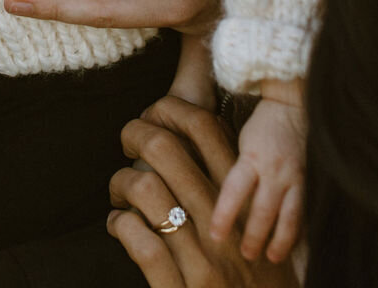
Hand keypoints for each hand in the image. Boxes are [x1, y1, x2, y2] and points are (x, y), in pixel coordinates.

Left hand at [108, 96, 298, 287]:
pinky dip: (119, 225)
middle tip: (127, 137)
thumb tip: (197, 145)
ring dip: (121, 182)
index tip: (154, 112)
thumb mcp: (260, 234)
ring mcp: (202, 260)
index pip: (208, 130)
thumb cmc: (260, 286)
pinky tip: (117, 226)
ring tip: (118, 190)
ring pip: (147, 190)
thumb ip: (235, 194)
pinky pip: (138, 241)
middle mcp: (225, 225)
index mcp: (246, 204)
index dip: (173, 108)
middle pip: (168, 149)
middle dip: (136, 132)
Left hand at [210, 96, 303, 262]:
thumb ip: (234, 171)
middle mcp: (274, 170)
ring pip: (289, 216)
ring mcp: (296, 177)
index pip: (235, 190)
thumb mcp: (241, 143)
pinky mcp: (311, 182)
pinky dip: (299, 230)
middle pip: (263, 210)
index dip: (225, 214)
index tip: (215, 235)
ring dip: (280, 240)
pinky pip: (306, 211)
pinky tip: (294, 245)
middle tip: (246, 255)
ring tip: (272, 257)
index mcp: (251, 158)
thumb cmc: (261, 126)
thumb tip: (215, 197)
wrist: (293, 106)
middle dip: (254, 236)